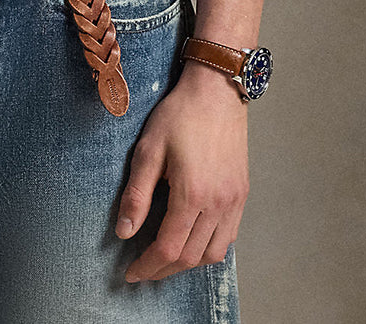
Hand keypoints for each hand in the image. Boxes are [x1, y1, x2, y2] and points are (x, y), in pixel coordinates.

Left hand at [116, 59, 248, 282]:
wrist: (216, 91)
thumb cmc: (179, 114)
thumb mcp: (148, 149)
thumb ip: (136, 195)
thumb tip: (124, 232)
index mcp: (192, 194)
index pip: (169, 248)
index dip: (148, 266)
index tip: (131, 273)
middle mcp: (218, 203)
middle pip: (190, 256)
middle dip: (164, 269)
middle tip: (144, 270)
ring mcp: (234, 200)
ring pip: (213, 253)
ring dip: (188, 263)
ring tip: (166, 259)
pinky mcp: (241, 194)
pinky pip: (228, 237)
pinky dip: (209, 249)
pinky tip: (192, 241)